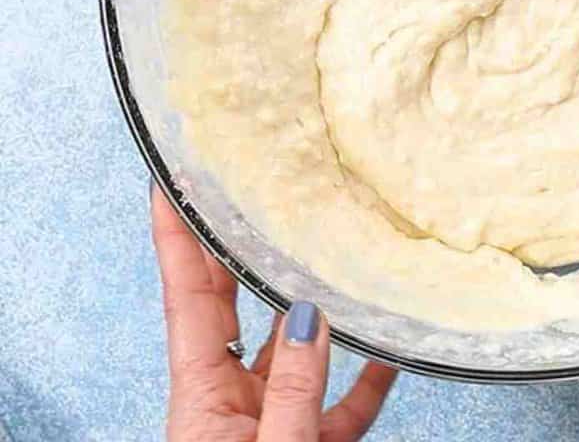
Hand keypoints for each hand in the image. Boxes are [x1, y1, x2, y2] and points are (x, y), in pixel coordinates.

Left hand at [152, 187, 396, 440]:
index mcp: (201, 396)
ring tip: (330, 255)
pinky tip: (387, 351)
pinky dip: (363, 378)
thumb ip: (294, 390)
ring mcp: (267, 422)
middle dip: (237, 249)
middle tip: (248, 190)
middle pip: (230, 307)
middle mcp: (228, 401)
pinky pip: (337, 402)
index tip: (169, 183)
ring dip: (311, 308)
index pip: (186, 299)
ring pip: (288, 350)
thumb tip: (312, 318)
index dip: (176, 237)